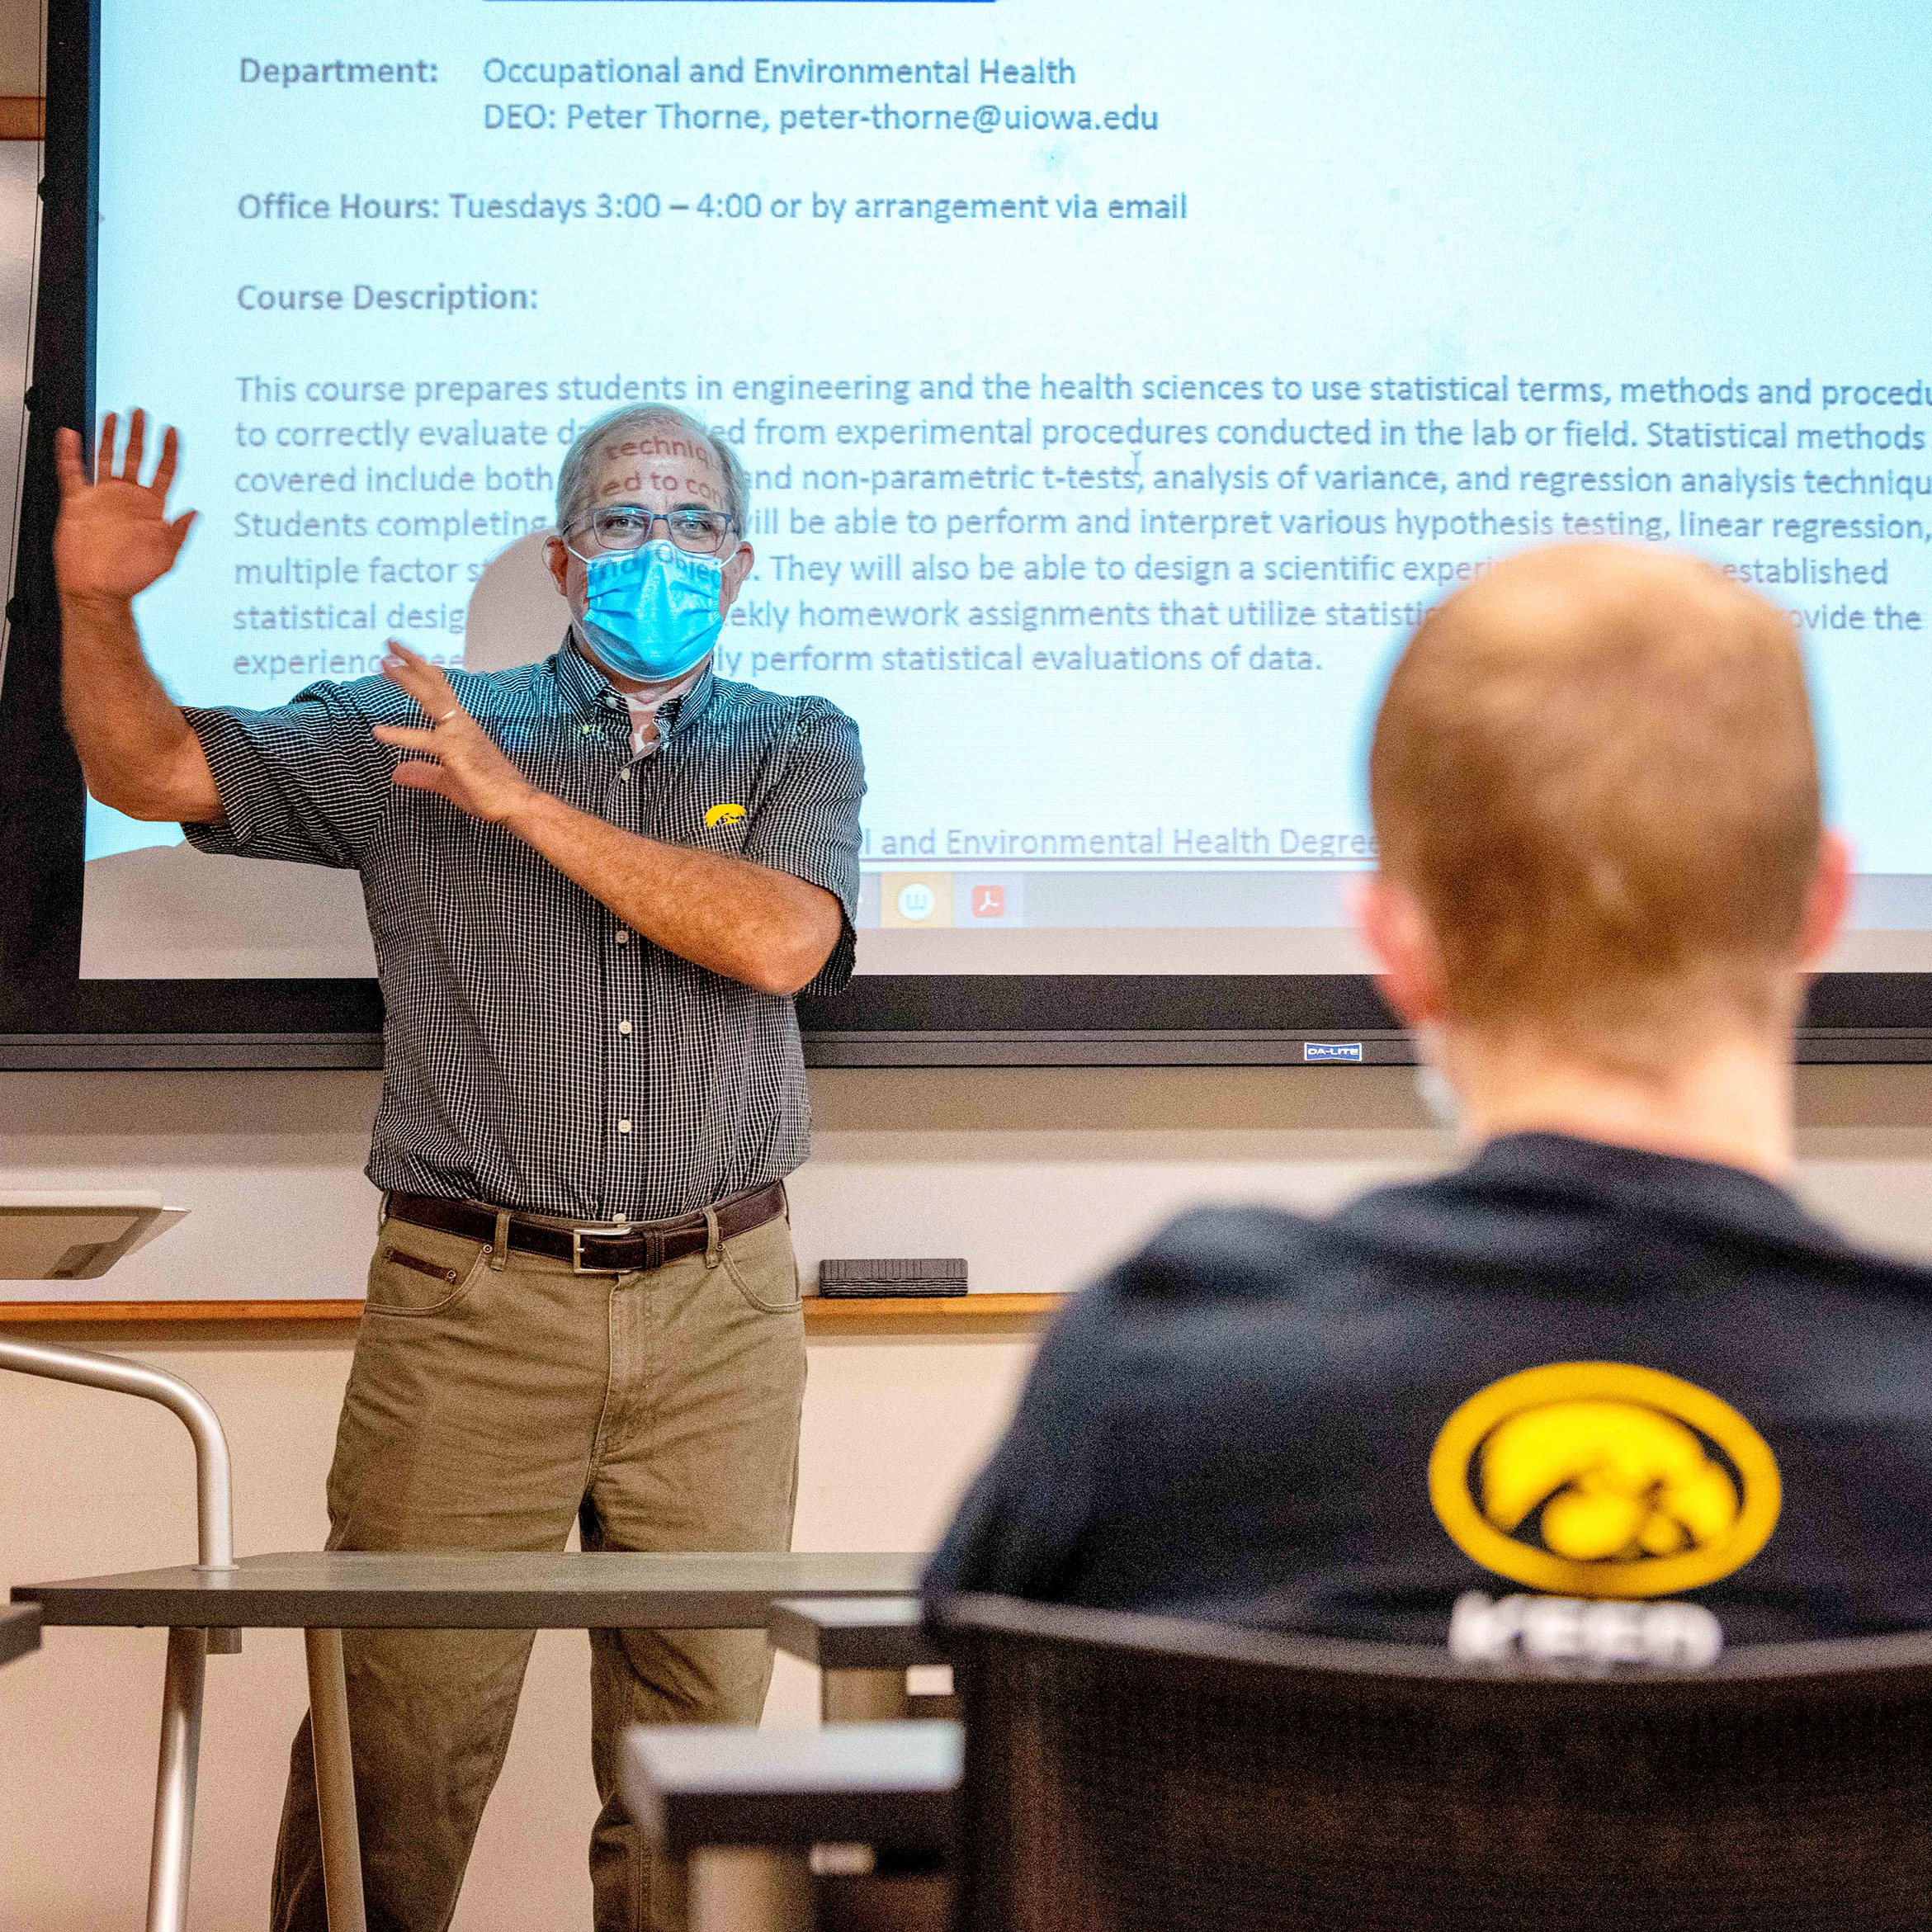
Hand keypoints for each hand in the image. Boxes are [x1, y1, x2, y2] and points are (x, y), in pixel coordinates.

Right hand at [54, 411, 196, 602]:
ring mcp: (103, 498)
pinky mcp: (79, 503)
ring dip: (108, 436)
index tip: (173, 431)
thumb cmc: (133, 578)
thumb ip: (179, 533)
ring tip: (112, 415)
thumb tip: (196, 512)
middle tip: (141, 412)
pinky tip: (71, 434)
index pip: (163, 471)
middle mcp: (127, 498)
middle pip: (134, 457)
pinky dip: (70, 452)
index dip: (170, 451)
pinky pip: (72, 472)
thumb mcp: (166, 556)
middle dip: (139, 434)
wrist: (99, 590)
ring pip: (105, 458)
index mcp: (151, 507)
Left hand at [373, 642, 538, 824]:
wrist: (515, 803)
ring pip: (432, 699)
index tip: (403, 658)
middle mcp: (462, 724)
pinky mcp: (455, 751)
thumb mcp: (448, 781)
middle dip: (412, 664)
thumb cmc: (490, 791)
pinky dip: (399, 734)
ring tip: (386, 664)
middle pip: (436, 685)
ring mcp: (459, 735)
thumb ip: (422, 773)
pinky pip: (423, 739)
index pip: (441, 692)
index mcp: (463, 727)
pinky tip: (377, 731)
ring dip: (408, 680)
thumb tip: (397, 773)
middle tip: (391, 646)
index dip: (422, 673)